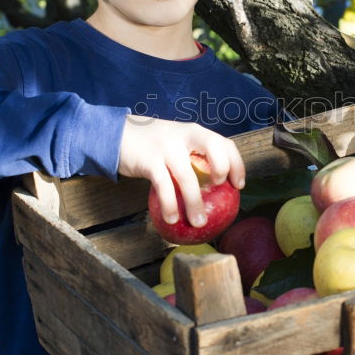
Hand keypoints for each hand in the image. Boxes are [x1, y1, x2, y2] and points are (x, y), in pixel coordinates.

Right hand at [117, 115, 244, 227]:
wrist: (116, 135)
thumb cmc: (152, 145)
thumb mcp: (176, 142)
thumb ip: (192, 156)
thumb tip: (212, 189)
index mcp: (195, 132)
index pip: (224, 143)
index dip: (236, 164)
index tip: (238, 185)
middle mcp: (184, 136)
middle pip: (214, 147)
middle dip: (222, 169)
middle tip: (220, 189)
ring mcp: (166, 147)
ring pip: (187, 177)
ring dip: (194, 203)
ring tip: (198, 222)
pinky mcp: (149, 161)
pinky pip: (164, 187)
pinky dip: (169, 205)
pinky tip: (172, 219)